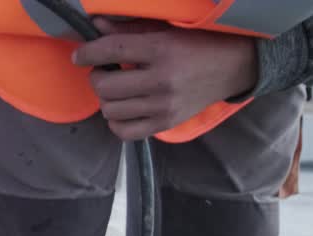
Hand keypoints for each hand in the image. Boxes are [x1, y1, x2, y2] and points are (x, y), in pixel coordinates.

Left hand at [72, 17, 257, 140]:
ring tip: (116, 88)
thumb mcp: (166, 29)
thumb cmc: (198, 43)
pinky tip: (121, 109)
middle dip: (96, 77)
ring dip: (105, 98)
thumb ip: (129, 29)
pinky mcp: (166, 124)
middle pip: (106, 86)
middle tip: (104, 70)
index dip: (88, 53)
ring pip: (111, 110)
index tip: (79, 56)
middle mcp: (161, 81)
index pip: (112, 51)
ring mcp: (164, 107)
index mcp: (161, 50)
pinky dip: (115, 122)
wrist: (233, 67)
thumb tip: (96, 25)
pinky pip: (125, 132)